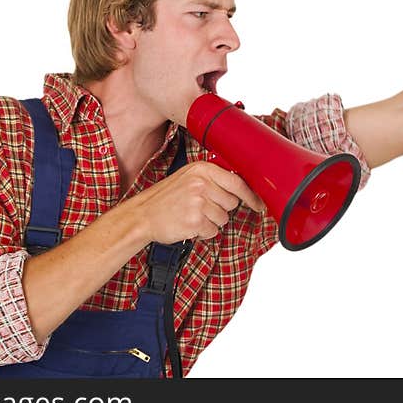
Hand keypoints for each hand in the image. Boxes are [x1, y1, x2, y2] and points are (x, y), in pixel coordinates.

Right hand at [121, 161, 265, 244]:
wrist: (142, 215)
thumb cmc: (166, 198)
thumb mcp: (188, 178)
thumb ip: (212, 179)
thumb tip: (242, 186)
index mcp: (202, 169)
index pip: (237, 182)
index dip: (252, 196)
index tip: (260, 204)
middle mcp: (201, 183)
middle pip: (232, 203)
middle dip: (220, 209)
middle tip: (200, 208)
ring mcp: (198, 202)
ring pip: (223, 219)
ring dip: (211, 222)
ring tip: (191, 215)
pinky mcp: (195, 221)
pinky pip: (212, 231)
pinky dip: (203, 232)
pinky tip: (188, 224)